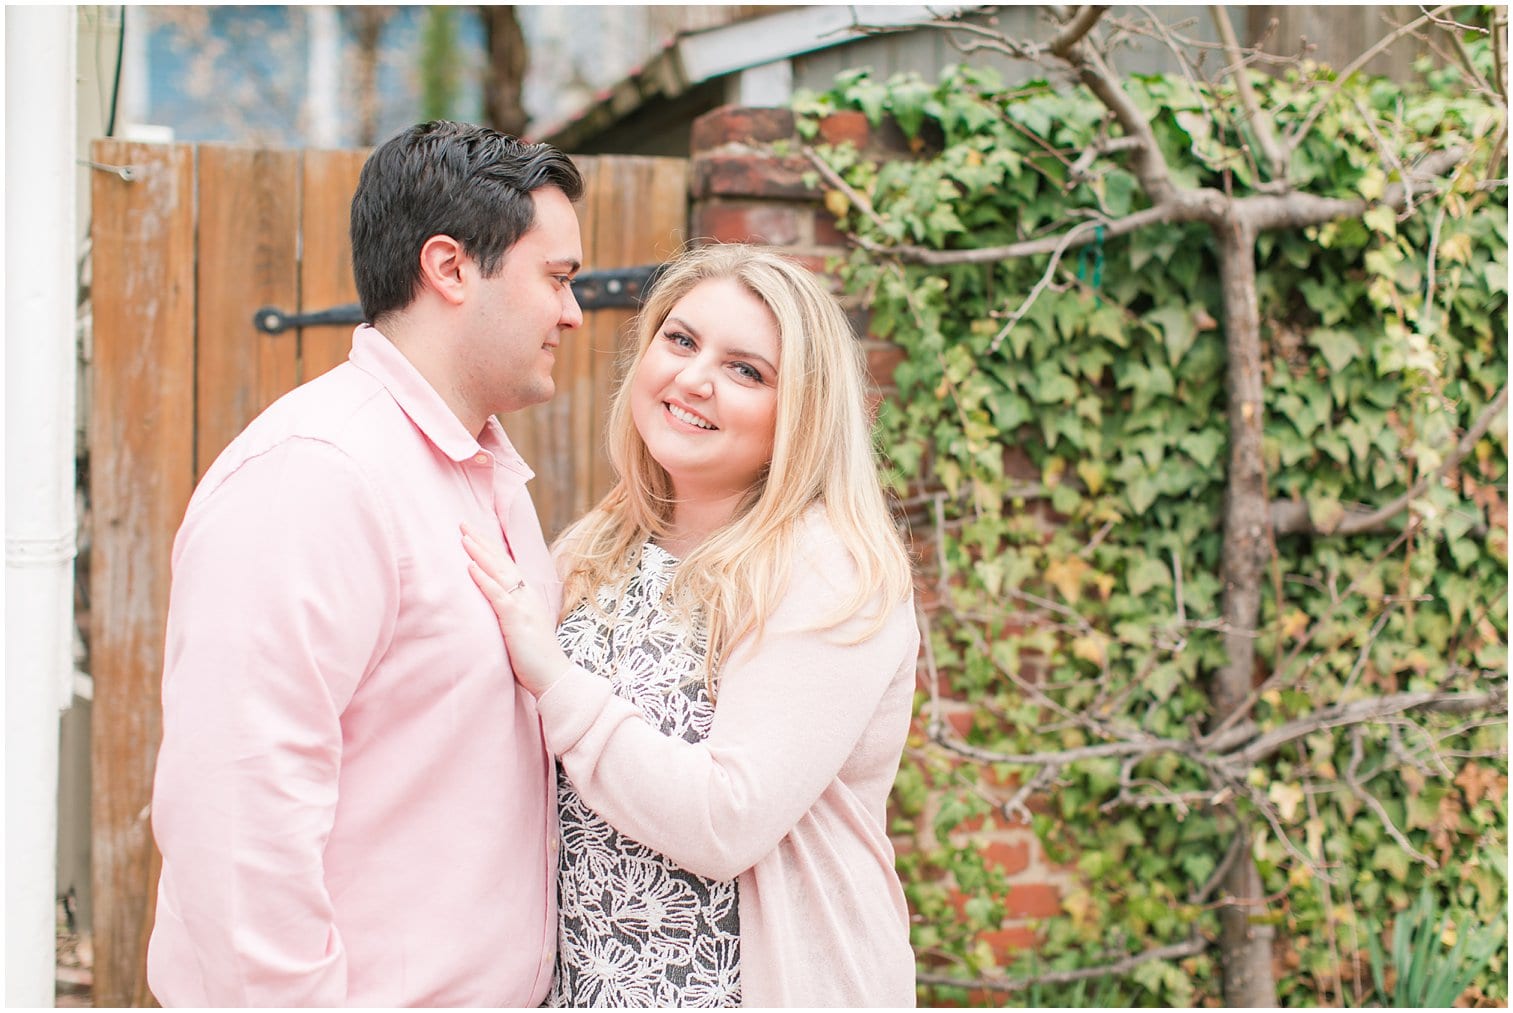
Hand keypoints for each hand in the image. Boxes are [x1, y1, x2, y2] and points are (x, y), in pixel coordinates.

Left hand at [460, 523, 571, 696]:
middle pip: (502, 561)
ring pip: (499, 572)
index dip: (490, 547)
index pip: (506, 565)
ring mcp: (523, 605)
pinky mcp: (516, 619)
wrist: (554, 676)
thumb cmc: (536, 657)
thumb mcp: (522, 628)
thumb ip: (510, 612)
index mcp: (528, 596)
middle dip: (482, 541)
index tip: (474, 532)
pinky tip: (471, 567)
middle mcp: (527, 595)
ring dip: (480, 553)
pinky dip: (484, 579)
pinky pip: (498, 595)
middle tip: (463, 522)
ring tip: (463, 537)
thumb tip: (494, 605)